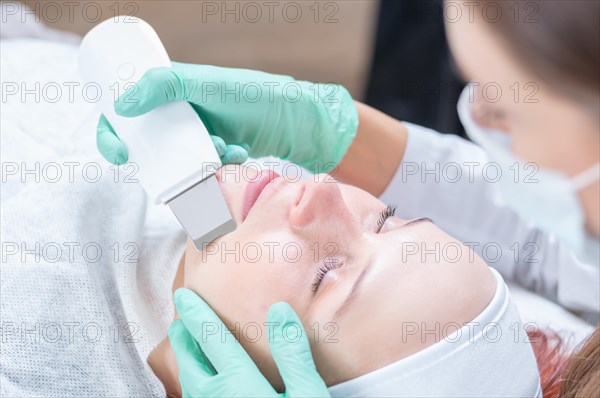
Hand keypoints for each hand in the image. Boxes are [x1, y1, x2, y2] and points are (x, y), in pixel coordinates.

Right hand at [97, 62, 358, 170]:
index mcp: (167, 94)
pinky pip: (201, 174)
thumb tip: (122, 105)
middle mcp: (178, 117)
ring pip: (176, 165)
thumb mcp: (204, 84)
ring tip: (225, 146)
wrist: (292, 119)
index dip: (112, 135)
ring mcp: (196, 139)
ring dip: (194, 164)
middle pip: (146, 146)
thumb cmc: (249, 94)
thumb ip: (163, 85)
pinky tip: (238, 151)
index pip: (124, 116)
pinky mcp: (214, 157)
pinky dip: (215, 168)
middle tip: (180, 162)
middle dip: (159, 160)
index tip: (120, 153)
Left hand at [168, 288, 329, 396]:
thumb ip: (292, 353)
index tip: (185, 296)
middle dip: (183, 338)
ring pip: (188, 385)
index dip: (198, 314)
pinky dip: (192, 388)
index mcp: (239, 384)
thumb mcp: (308, 396)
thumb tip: (278, 310)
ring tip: (186, 348)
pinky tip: (201, 387)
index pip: (213, 339)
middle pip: (190, 362)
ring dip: (184, 362)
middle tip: (180, 321)